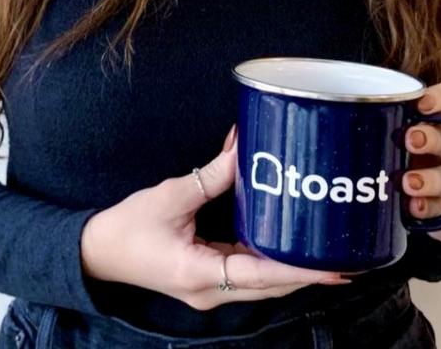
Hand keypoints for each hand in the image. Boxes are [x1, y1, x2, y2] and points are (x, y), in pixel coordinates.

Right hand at [80, 125, 352, 310]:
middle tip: (344, 255)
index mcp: (201, 274)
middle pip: (270, 285)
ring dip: (292, 268)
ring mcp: (210, 289)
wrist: (96, 253)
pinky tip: (289, 245)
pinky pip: (247, 273)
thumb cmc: (128, 227)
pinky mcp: (207, 280)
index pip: (263, 276)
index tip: (335, 268)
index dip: (302, 272)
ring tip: (326, 251)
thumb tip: (244, 148)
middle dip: (307, 272)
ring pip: (262, 283)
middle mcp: (211, 291)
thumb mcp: (171, 195)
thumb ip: (212, 175)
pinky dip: (270, 261)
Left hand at [402, 80, 440, 245]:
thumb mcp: (414, 143)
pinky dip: (438, 208)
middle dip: (433, 139)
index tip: (420, 104)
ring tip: (408, 184)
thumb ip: (399, 130)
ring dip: (434, 179)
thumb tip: (362, 121)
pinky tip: (417, 207)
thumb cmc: (425, 162)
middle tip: (408, 142)